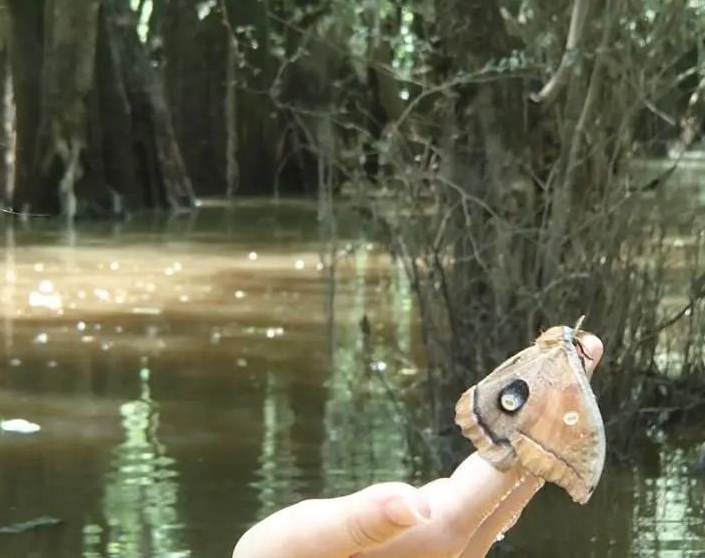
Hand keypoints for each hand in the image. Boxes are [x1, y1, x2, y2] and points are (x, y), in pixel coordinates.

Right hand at [232, 333, 603, 557]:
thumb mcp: (306, 540)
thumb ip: (360, 520)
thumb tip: (411, 500)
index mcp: (428, 540)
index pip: (499, 472)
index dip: (535, 417)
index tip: (565, 368)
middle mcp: (454, 548)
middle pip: (521, 476)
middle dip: (556, 414)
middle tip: (585, 353)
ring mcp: (451, 549)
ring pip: (511, 488)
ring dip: (540, 434)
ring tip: (562, 382)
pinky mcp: (438, 544)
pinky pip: (490, 497)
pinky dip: (510, 456)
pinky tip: (512, 440)